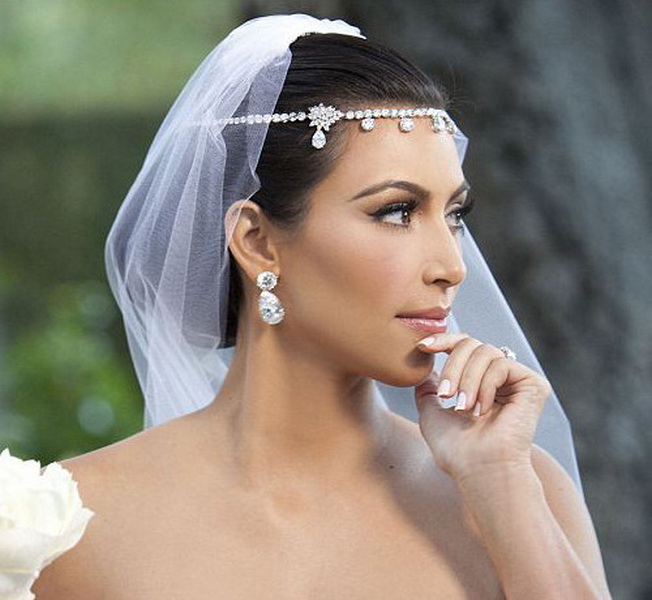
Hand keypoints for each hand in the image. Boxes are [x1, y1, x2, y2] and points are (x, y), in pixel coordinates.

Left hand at [414, 333, 550, 481]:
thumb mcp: (431, 413)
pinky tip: (482, 409)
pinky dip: (484, 385)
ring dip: (467, 378)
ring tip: (462, 407)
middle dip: (452, 365)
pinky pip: (501, 364)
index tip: (422, 347)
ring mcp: (518, 381)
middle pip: (472, 344)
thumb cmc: (455, 450)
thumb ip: (429, 390)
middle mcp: (501, 380)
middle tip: (445, 393)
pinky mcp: (534, 385)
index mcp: (480, 384)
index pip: (464, 347)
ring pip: (485, 351)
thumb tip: (426, 371)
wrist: (479, 469)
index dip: (444, 341)